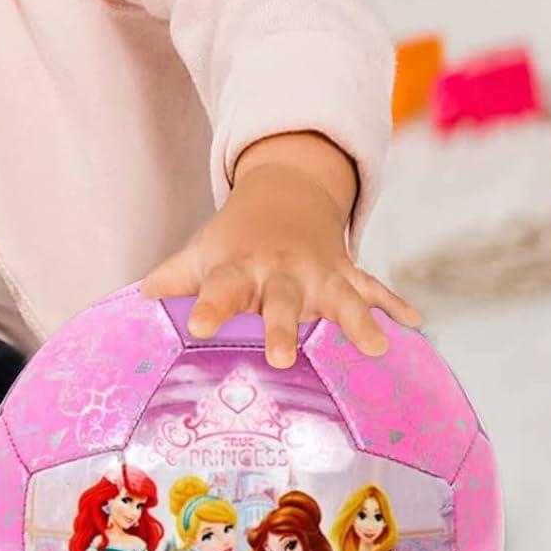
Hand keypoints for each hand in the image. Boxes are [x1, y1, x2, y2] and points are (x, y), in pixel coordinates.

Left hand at [141, 149, 421, 369]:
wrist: (286, 192)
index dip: (209, 307)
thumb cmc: (234, 239)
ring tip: (376, 347)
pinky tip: (415, 324)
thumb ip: (172, 278)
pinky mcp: (346, 272)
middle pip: (280, 300)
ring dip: (357, 320)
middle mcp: (279, 271)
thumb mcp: (201, 252)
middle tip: (282, 358)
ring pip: (339, 296)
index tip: (199, 328)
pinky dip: (394, 305)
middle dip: (282, 326)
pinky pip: (373, 288)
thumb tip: (134, 302)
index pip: (218, 288)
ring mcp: (318, 271)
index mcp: (238, 268)